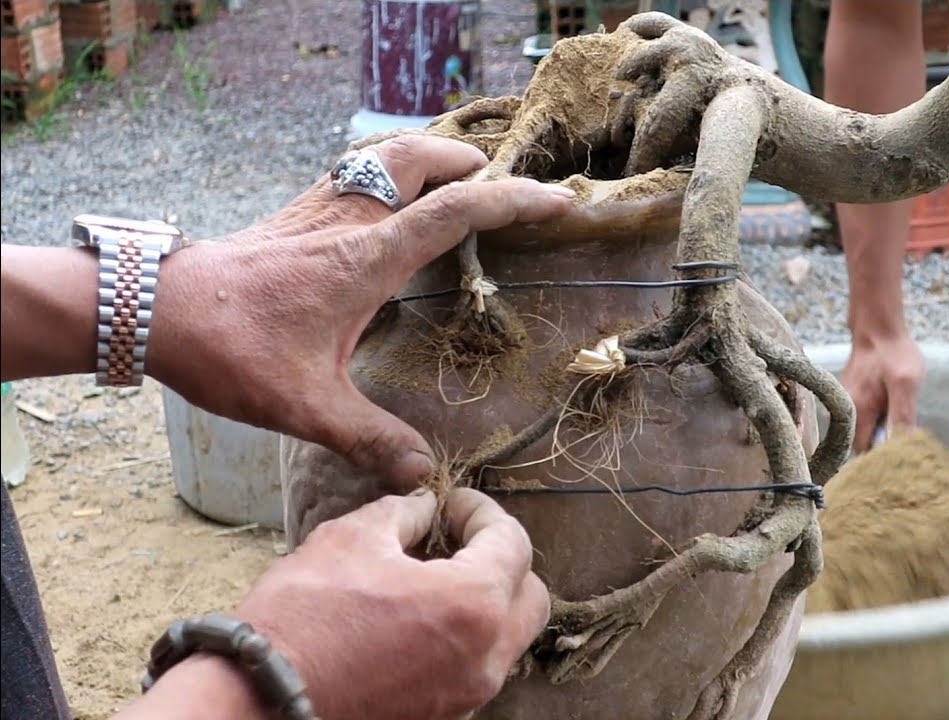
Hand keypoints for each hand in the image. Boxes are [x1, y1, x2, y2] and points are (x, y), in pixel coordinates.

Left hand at [145, 135, 574, 487]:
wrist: (152, 308)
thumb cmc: (229, 349)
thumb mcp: (305, 406)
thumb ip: (369, 439)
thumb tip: (423, 475)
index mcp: (367, 258)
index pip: (457, 212)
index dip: (514, 202)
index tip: (558, 203)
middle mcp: (349, 221)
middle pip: (422, 159)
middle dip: (471, 164)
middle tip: (503, 187)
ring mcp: (318, 209)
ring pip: (385, 155)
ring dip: (428, 157)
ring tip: (457, 179)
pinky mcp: (294, 214)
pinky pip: (354, 171)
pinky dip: (387, 170)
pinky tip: (385, 200)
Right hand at [235, 488, 548, 719]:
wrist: (260, 702)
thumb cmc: (304, 617)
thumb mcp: (352, 538)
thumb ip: (403, 513)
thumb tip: (424, 508)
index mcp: (475, 605)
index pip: (514, 543)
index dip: (483, 512)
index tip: (453, 502)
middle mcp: (486, 657)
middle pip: (529, 596)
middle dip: (503, 559)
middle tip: (456, 538)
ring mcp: (467, 695)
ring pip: (506, 637)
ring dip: (485, 600)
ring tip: (433, 576)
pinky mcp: (443, 716)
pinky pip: (475, 667)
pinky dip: (464, 636)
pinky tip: (419, 617)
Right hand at [840, 330, 924, 451]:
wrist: (879, 326)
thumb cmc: (894, 353)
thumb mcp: (905, 384)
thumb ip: (902, 416)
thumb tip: (902, 448)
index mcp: (857, 411)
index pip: (864, 451)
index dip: (881, 459)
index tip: (901, 461)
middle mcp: (847, 410)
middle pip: (863, 443)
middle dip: (883, 448)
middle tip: (907, 445)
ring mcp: (849, 402)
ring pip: (865, 430)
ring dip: (883, 434)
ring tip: (903, 430)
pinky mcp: (855, 396)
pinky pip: (866, 418)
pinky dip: (880, 422)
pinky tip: (894, 414)